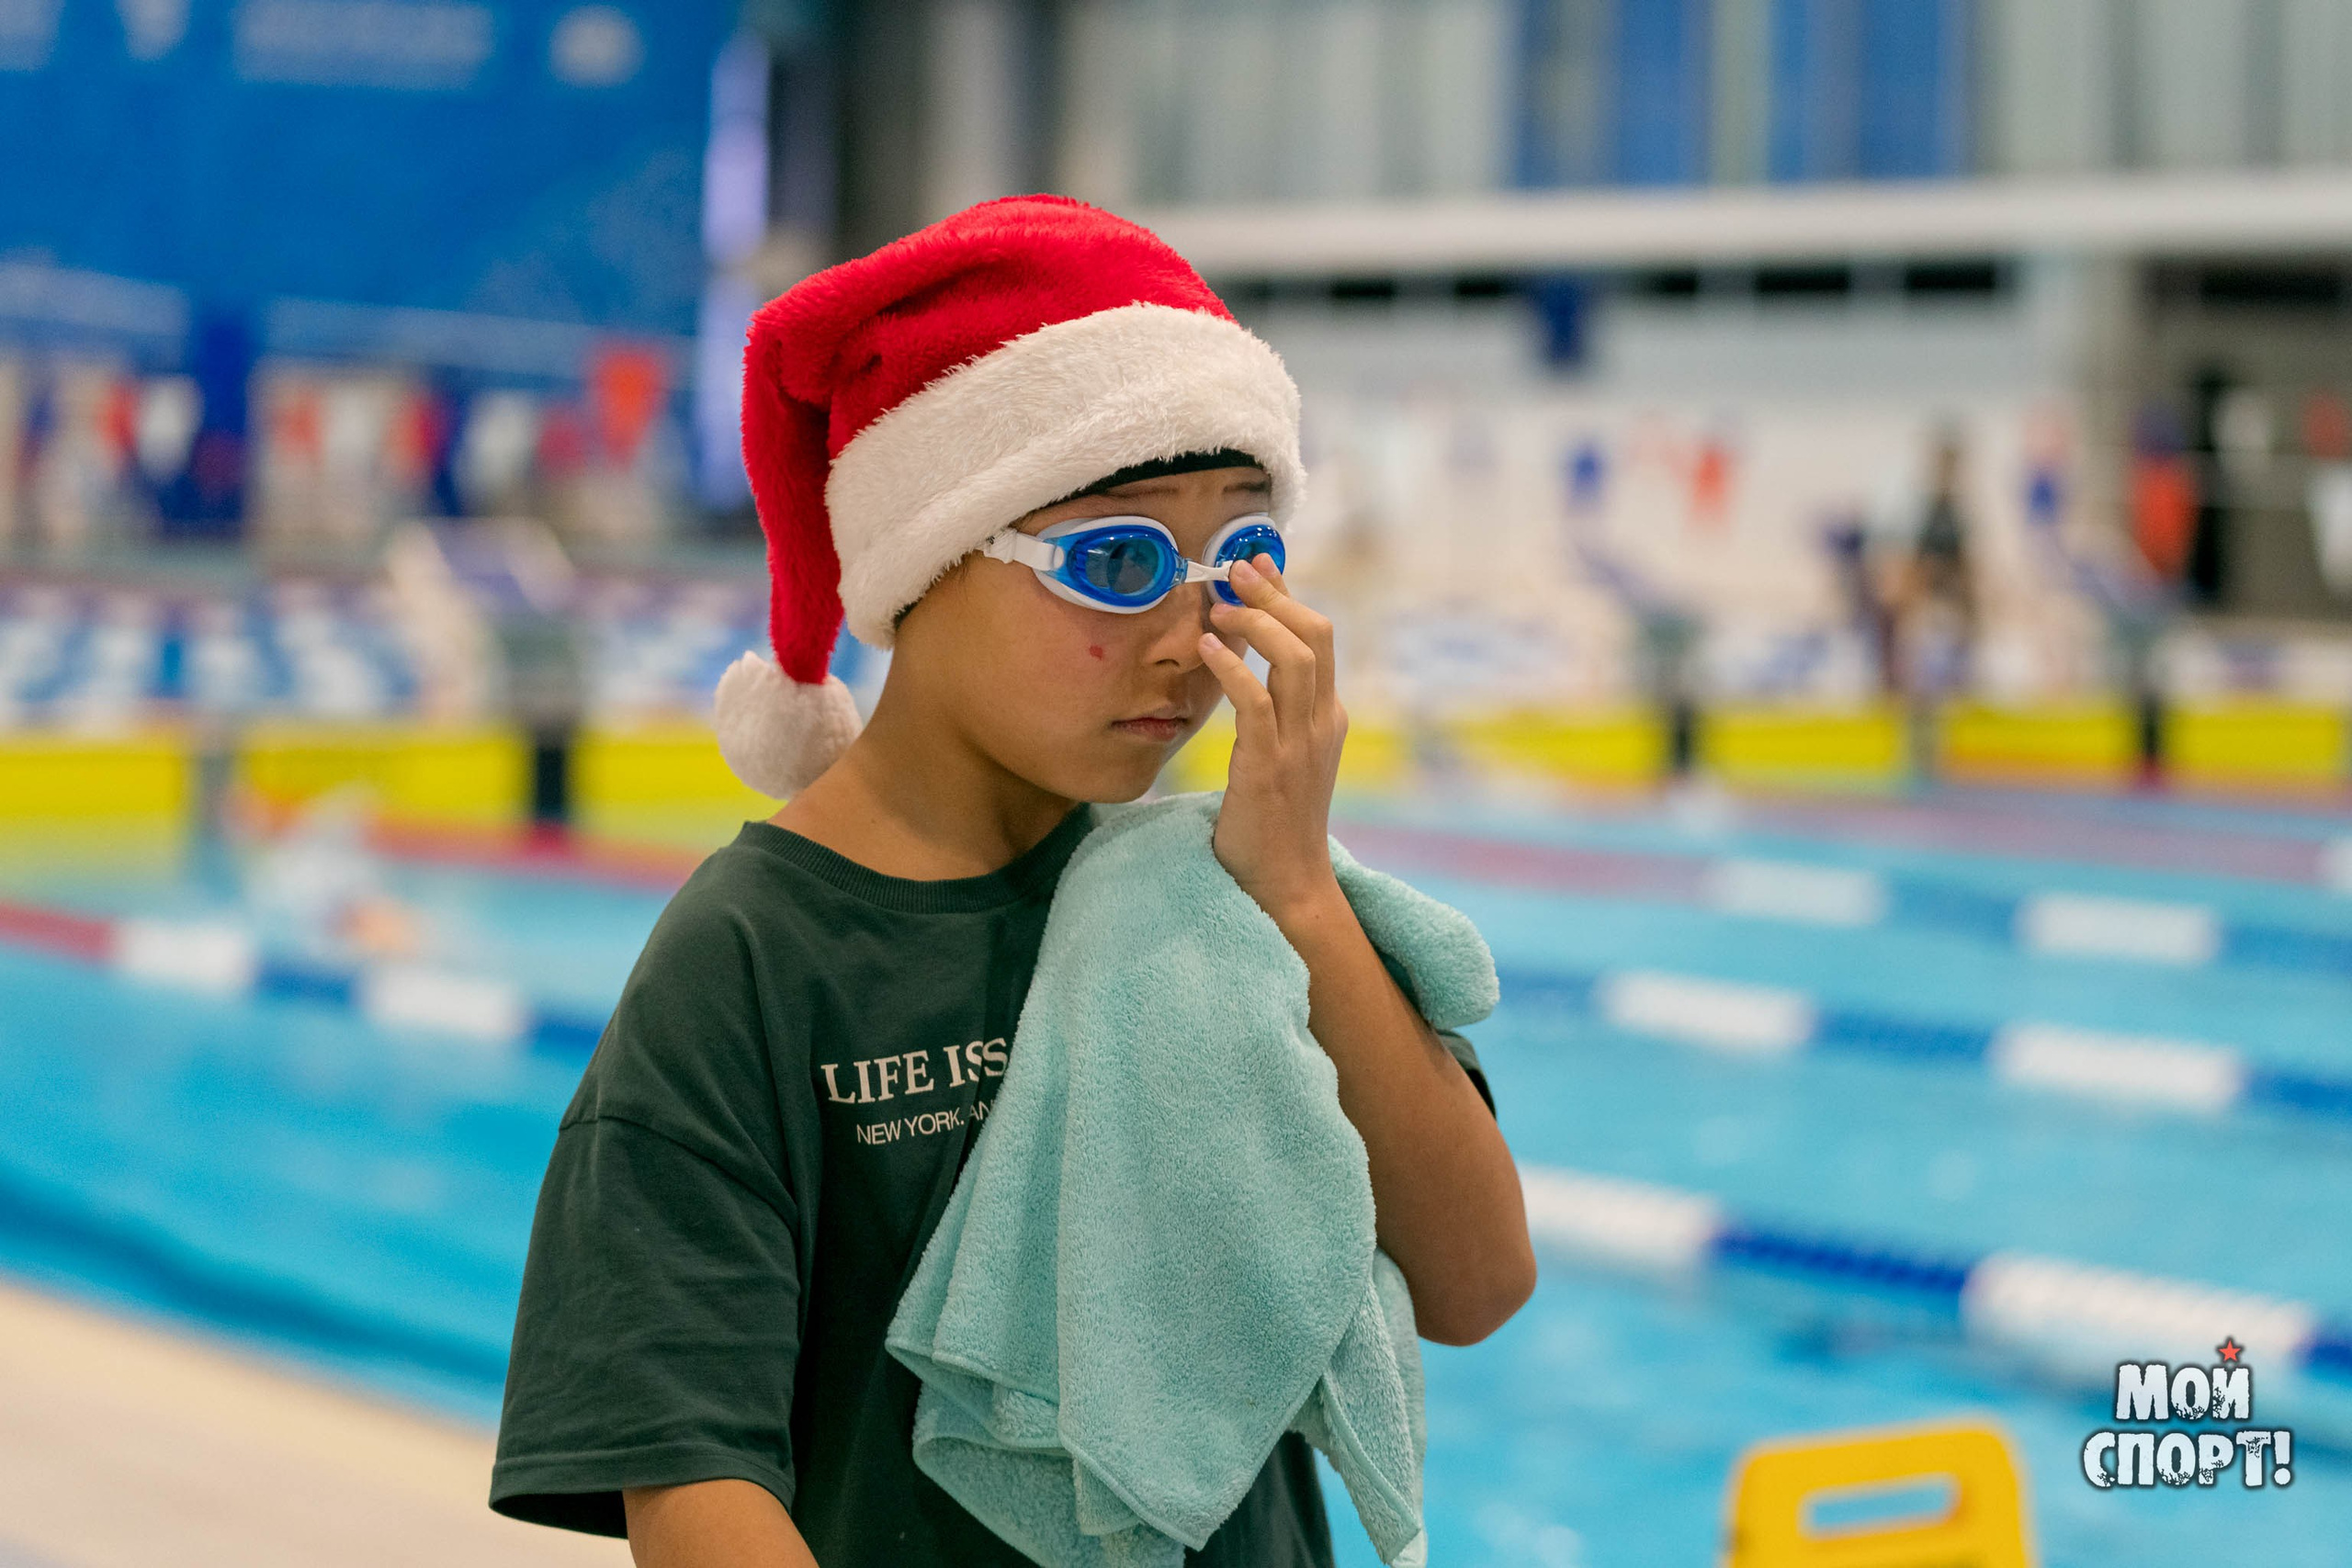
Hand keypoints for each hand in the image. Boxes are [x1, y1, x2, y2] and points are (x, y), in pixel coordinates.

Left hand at [1195, 553, 1347, 917]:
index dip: (1288, 594)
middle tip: (1233, 570)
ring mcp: (1300, 745)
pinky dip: (1235, 669)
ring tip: (1217, 608)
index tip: (1257, 563)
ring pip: (1295, 659)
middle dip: (1274, 594)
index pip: (1318, 637)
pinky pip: (1256, 704)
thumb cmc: (1276, 820)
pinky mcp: (1269, 768)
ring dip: (1255, 623)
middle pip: (1315, 635)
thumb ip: (1279, 711)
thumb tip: (1251, 668)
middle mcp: (1322, 723)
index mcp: (1328, 716)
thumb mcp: (1287, 755)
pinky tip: (1209, 650)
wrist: (1286, 882)